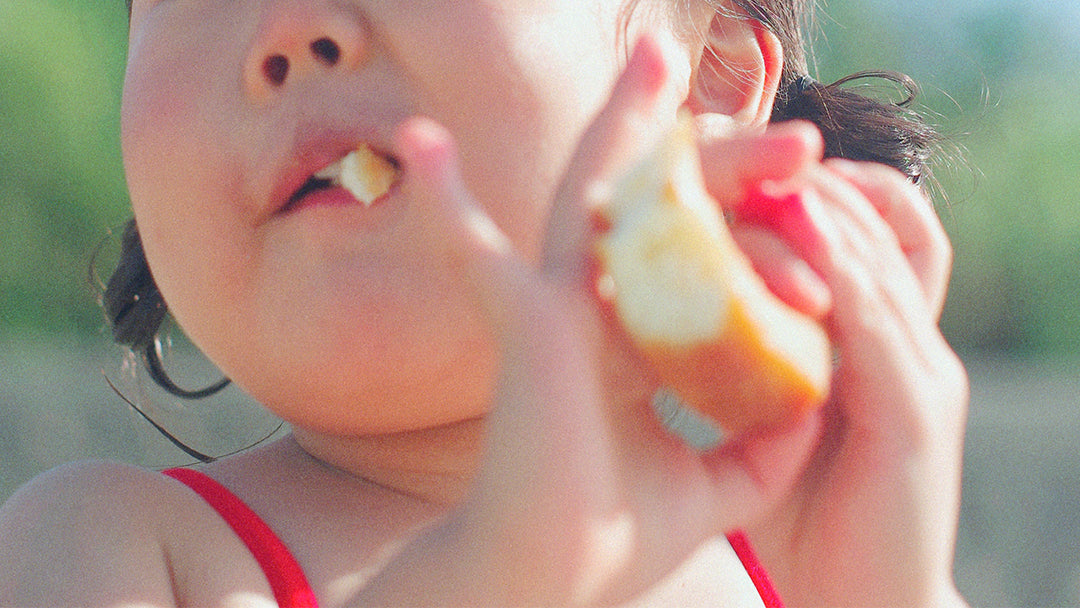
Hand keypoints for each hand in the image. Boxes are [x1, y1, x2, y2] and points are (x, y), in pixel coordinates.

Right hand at [354, 36, 826, 605]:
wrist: (547, 576)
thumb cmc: (615, 538)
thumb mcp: (720, 485)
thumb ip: (766, 442)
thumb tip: (819, 399)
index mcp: (635, 344)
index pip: (698, 262)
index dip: (754, 226)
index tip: (808, 197)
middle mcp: (590, 312)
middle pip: (653, 210)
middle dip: (714, 157)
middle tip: (773, 117)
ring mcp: (550, 308)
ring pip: (591, 196)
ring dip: (623, 125)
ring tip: (651, 52)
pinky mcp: (522, 322)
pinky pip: (482, 248)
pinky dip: (446, 201)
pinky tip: (419, 142)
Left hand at [734, 158, 969, 606]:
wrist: (856, 606)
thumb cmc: (805, 522)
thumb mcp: (768, 426)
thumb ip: (742, 369)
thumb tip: (672, 323)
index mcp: (878, 346)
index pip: (859, 236)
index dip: (803, 191)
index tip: (730, 165)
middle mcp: (910, 346)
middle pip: (877, 225)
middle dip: (809, 179)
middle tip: (738, 144)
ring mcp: (922, 374)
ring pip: (880, 257)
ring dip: (818, 206)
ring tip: (753, 168)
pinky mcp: (916, 414)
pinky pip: (878, 319)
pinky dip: (835, 269)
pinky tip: (785, 232)